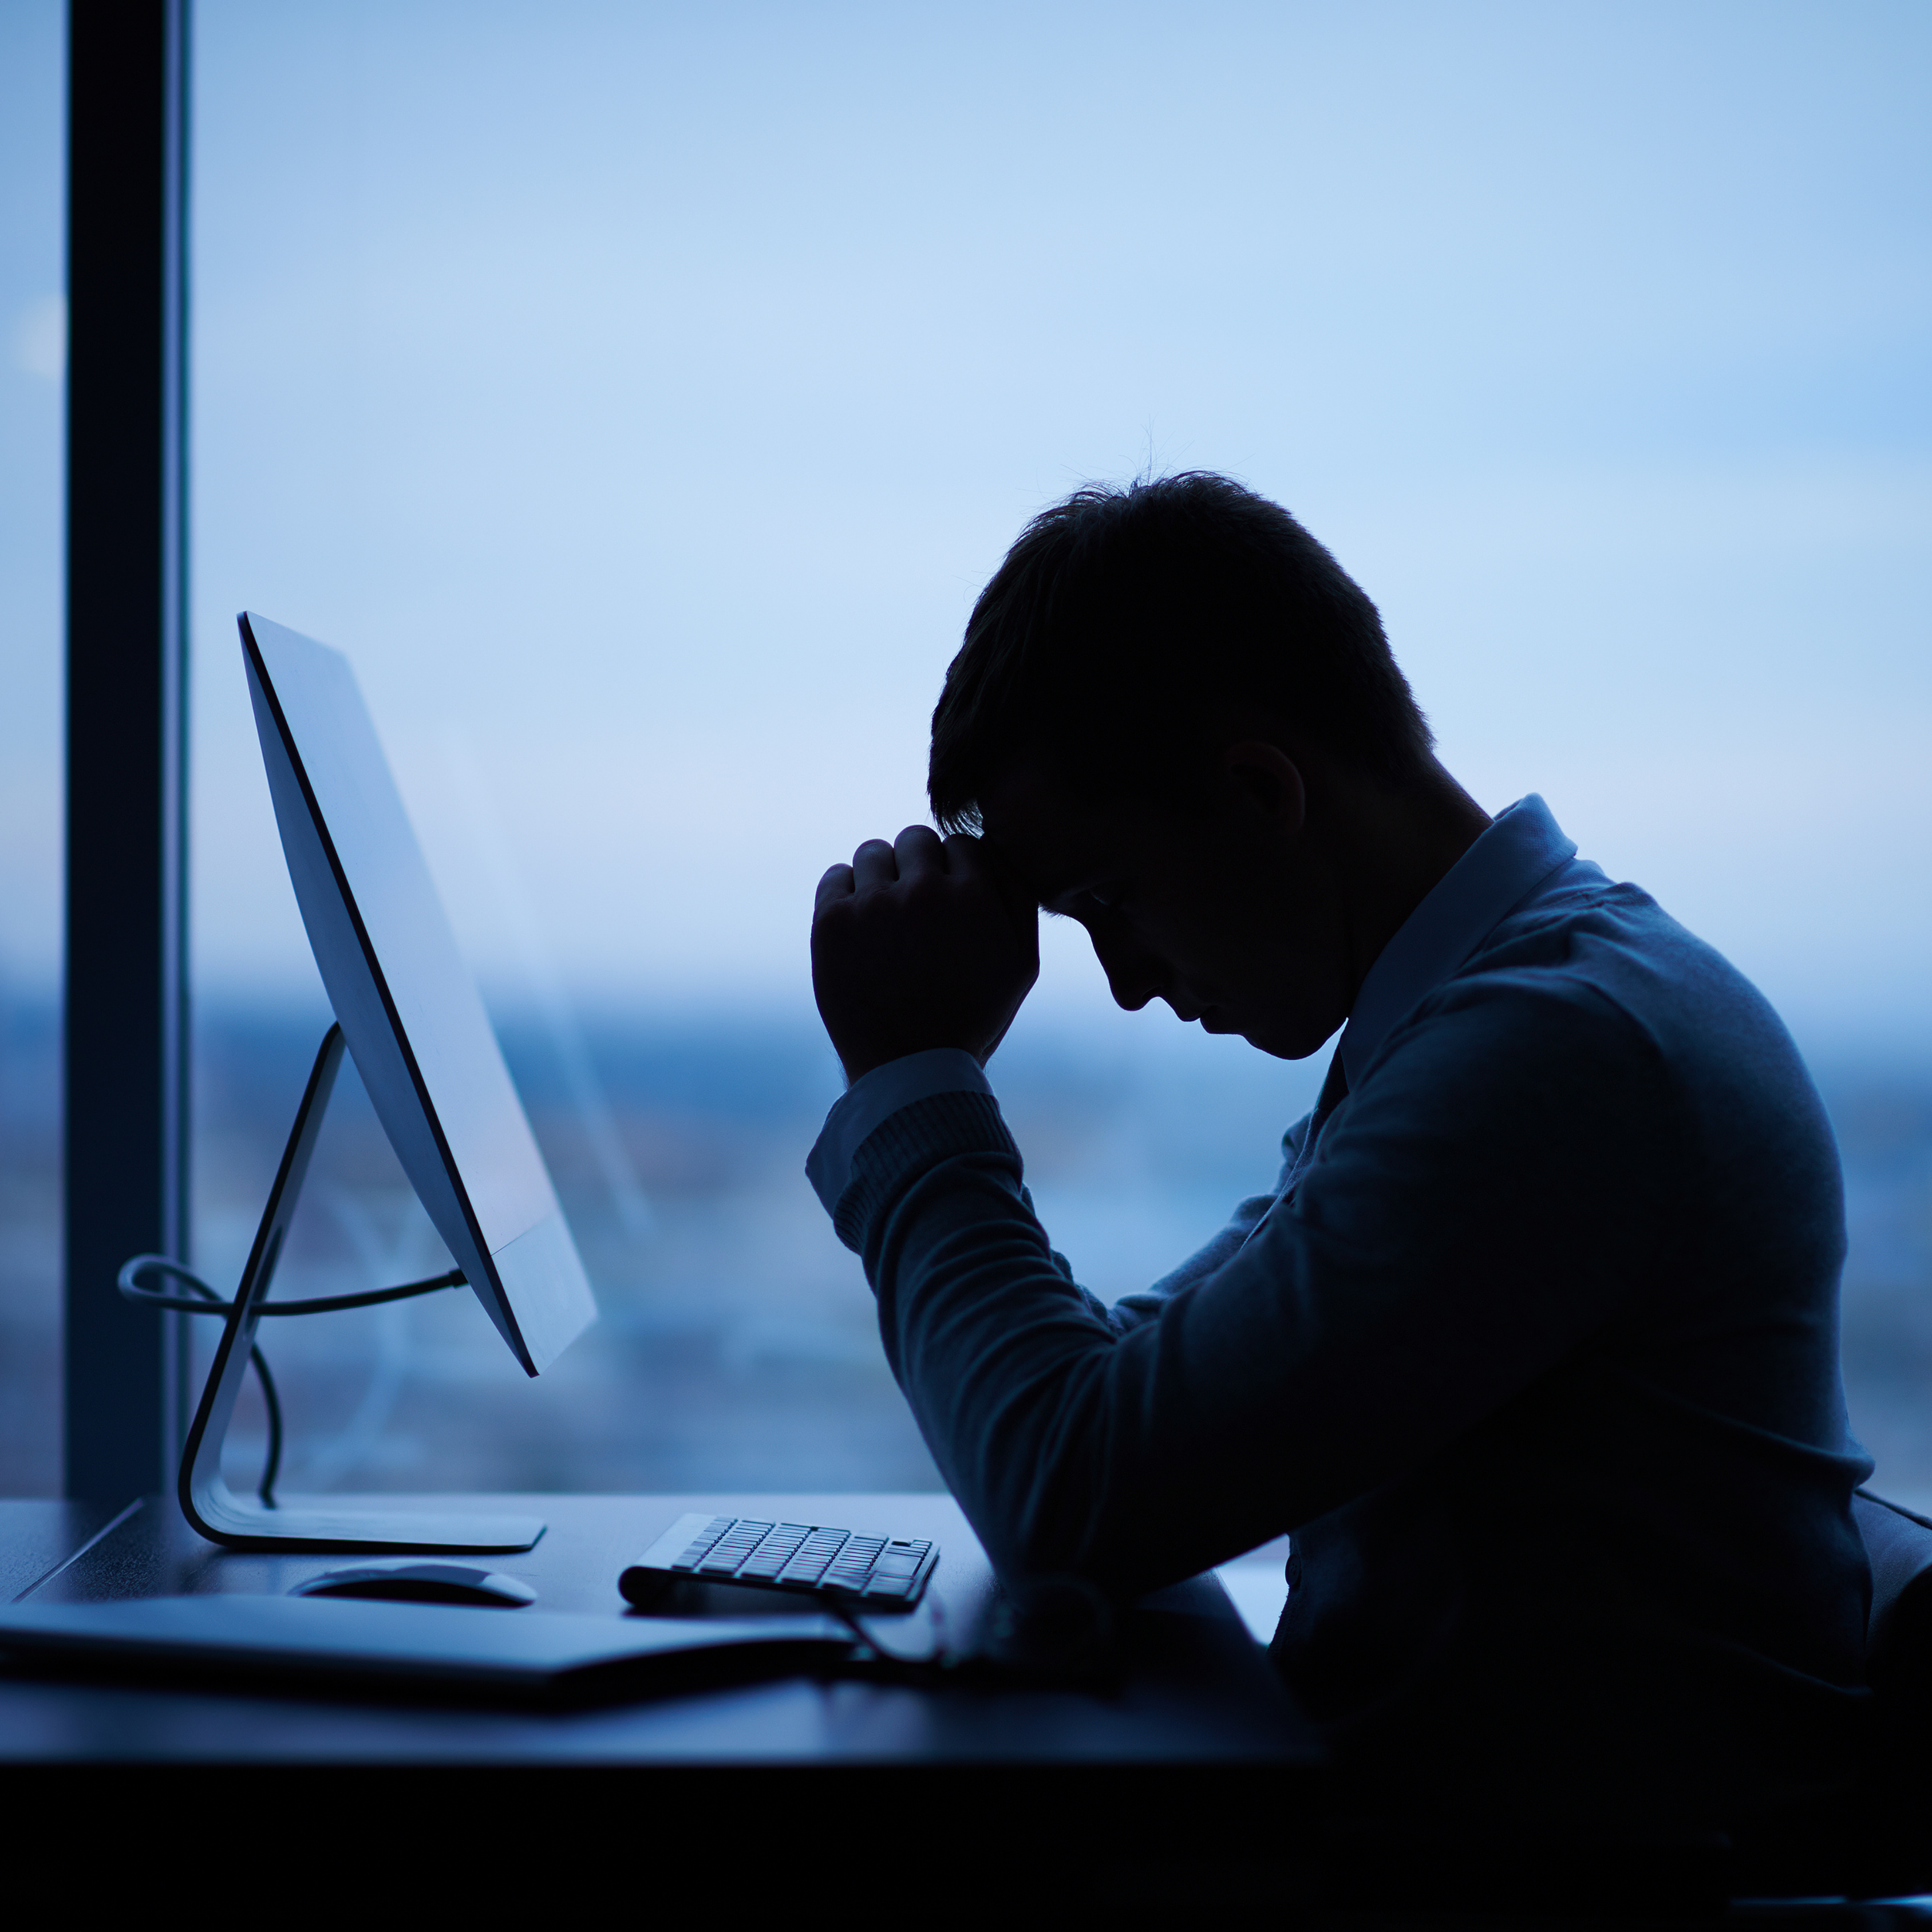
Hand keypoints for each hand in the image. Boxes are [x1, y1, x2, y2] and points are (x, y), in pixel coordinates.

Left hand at [812, 825, 1038, 1084]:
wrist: (909, 1070)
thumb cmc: (973, 1016)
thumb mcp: (1022, 963)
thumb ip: (1017, 896)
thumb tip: (994, 845)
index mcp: (975, 896)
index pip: (962, 844)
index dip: (958, 872)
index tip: (951, 905)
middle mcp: (923, 891)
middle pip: (916, 839)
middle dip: (919, 868)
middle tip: (918, 911)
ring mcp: (872, 904)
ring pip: (872, 852)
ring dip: (881, 877)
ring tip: (887, 920)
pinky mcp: (831, 922)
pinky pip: (835, 876)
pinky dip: (846, 895)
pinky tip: (860, 929)